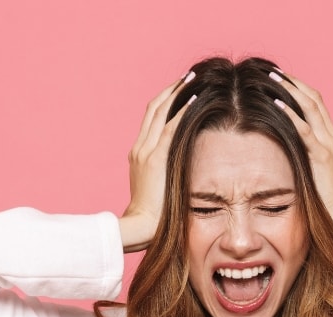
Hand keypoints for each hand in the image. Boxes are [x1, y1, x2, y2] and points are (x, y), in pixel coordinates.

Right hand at [119, 72, 195, 251]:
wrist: (139, 225)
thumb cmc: (152, 214)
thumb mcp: (157, 188)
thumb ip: (165, 174)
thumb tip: (182, 171)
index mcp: (138, 153)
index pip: (151, 119)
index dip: (165, 102)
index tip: (180, 90)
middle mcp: (140, 147)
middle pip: (153, 108)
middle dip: (171, 90)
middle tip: (187, 76)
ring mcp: (146, 151)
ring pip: (160, 111)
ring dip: (177, 92)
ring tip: (192, 78)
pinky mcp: (155, 158)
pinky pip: (171, 126)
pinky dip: (182, 109)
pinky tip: (194, 96)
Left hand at [269, 70, 332, 239]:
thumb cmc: (327, 198)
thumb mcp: (319, 171)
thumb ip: (308, 157)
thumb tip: (287, 149)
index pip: (318, 106)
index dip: (301, 90)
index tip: (284, 80)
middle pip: (314, 99)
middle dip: (294, 83)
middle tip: (275, 72)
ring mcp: (329, 144)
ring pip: (310, 107)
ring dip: (291, 90)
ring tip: (274, 78)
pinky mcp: (321, 155)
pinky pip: (304, 129)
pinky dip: (290, 113)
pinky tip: (276, 103)